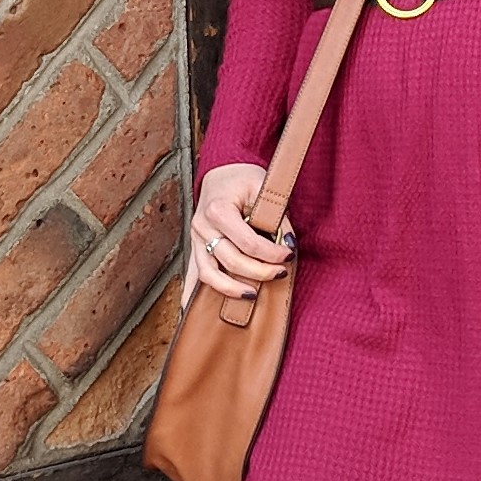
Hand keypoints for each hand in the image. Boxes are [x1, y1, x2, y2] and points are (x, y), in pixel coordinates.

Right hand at [188, 162, 293, 299]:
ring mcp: (195, 239)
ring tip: (252, 294)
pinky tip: (191, 310)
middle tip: (280, 273)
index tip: (288, 254)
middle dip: (259, 272)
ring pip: (208, 274)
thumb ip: (277, 217)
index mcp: (218, 210)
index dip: (272, 253)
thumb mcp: (264, 188)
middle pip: (231, 261)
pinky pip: (192, 274)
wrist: (222, 170)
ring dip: (230, 288)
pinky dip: (191, 293)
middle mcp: (202, 227)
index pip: (249, 243)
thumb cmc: (244, 178)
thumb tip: (287, 244)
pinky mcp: (195, 247)